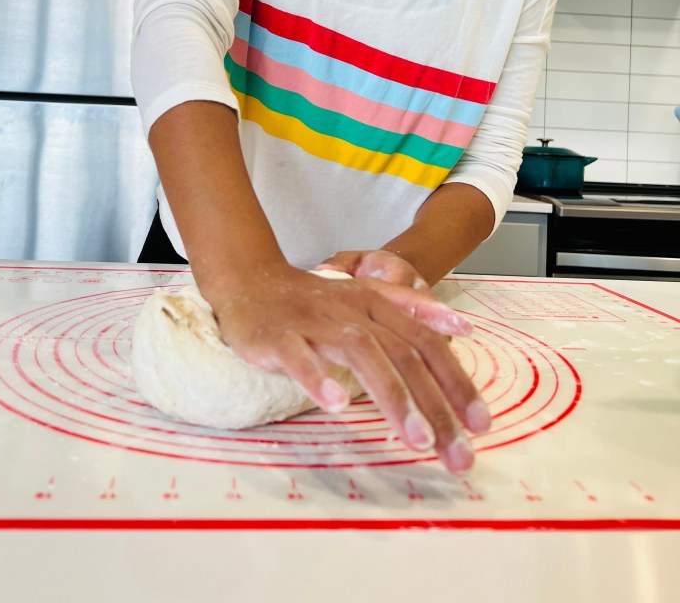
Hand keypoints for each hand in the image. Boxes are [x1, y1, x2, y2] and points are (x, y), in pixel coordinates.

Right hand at [209, 262, 490, 474]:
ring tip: (417, 440)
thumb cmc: (315, 300)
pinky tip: (336, 406)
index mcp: (377, 305)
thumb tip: (464, 327)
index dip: (456, 381)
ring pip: (361, 355)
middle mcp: (352, 311)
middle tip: (458, 453)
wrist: (252, 281)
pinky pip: (299, 358)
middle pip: (403, 354)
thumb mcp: (368, 297)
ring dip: (393, 397)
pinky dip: (318, 379)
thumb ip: (414, 310)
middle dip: (435, 405)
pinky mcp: (279, 337)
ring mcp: (315, 323)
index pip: (426, 343)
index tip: (481, 425)